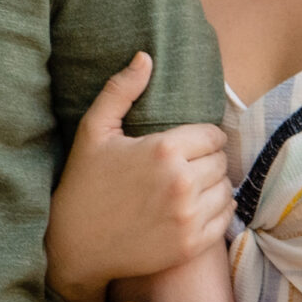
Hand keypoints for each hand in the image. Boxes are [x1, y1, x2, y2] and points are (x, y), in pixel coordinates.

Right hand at [47, 54, 230, 301]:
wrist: (75, 245)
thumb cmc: (83, 184)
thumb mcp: (93, 131)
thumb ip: (121, 90)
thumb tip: (145, 56)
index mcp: (164, 150)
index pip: (212, 135)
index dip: (202, 137)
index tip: (188, 144)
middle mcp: (182, 183)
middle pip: (220, 161)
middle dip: (206, 160)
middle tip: (186, 165)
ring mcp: (188, 216)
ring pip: (225, 188)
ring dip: (213, 185)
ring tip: (191, 185)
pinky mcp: (191, 244)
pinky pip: (225, 218)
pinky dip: (217, 210)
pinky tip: (195, 207)